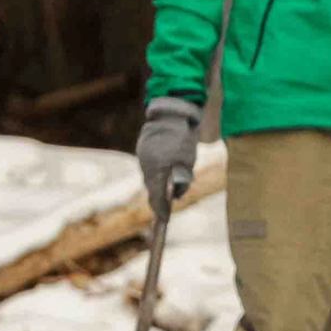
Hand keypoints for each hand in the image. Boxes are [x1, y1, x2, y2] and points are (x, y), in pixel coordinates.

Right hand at [136, 97, 202, 217]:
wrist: (171, 109)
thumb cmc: (183, 136)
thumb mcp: (188, 160)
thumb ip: (182, 179)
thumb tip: (175, 195)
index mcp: (156, 168)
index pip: (157, 196)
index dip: (161, 210)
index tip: (165, 220)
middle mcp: (145, 163)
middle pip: (150, 187)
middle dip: (158, 198)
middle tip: (165, 210)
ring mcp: (142, 154)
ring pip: (149, 176)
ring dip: (157, 184)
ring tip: (166, 192)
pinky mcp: (143, 147)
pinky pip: (148, 166)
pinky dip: (155, 172)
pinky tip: (163, 173)